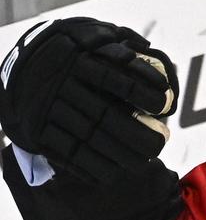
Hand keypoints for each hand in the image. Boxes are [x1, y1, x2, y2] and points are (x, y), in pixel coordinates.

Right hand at [0, 17, 178, 182]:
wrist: (26, 75)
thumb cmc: (77, 65)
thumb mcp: (94, 48)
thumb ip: (124, 59)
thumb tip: (164, 77)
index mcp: (76, 60)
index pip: (112, 77)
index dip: (141, 91)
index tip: (164, 103)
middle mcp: (61, 84)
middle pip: (104, 115)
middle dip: (139, 133)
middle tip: (162, 140)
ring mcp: (49, 109)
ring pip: (90, 138)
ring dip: (124, 155)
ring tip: (146, 160)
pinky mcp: (39, 131)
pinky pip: (70, 155)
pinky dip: (97, 167)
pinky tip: (117, 171)